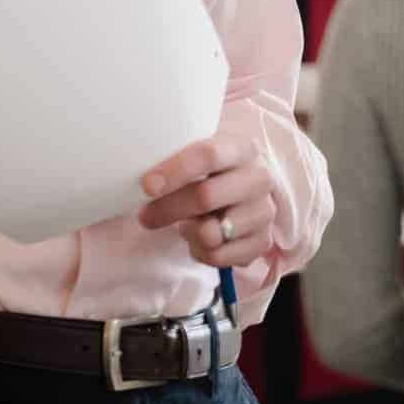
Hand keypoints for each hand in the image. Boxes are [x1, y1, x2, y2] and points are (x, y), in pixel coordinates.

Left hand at [140, 130, 277, 269]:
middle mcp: (260, 178)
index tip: (146, 186)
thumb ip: (175, 159)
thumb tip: (139, 180)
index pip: (209, 155)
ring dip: (186, 231)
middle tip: (145, 215)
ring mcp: (264, 212)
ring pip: (211, 233)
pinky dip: (199, 251)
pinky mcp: (263, 241)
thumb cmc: (212, 172)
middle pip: (206, 197)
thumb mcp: (198, 154)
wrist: (244, 192)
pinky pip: (218, 256)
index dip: (175, 170)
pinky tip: (199, 239)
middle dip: (168, 209)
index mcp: (243, 147)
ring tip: (184, 224)